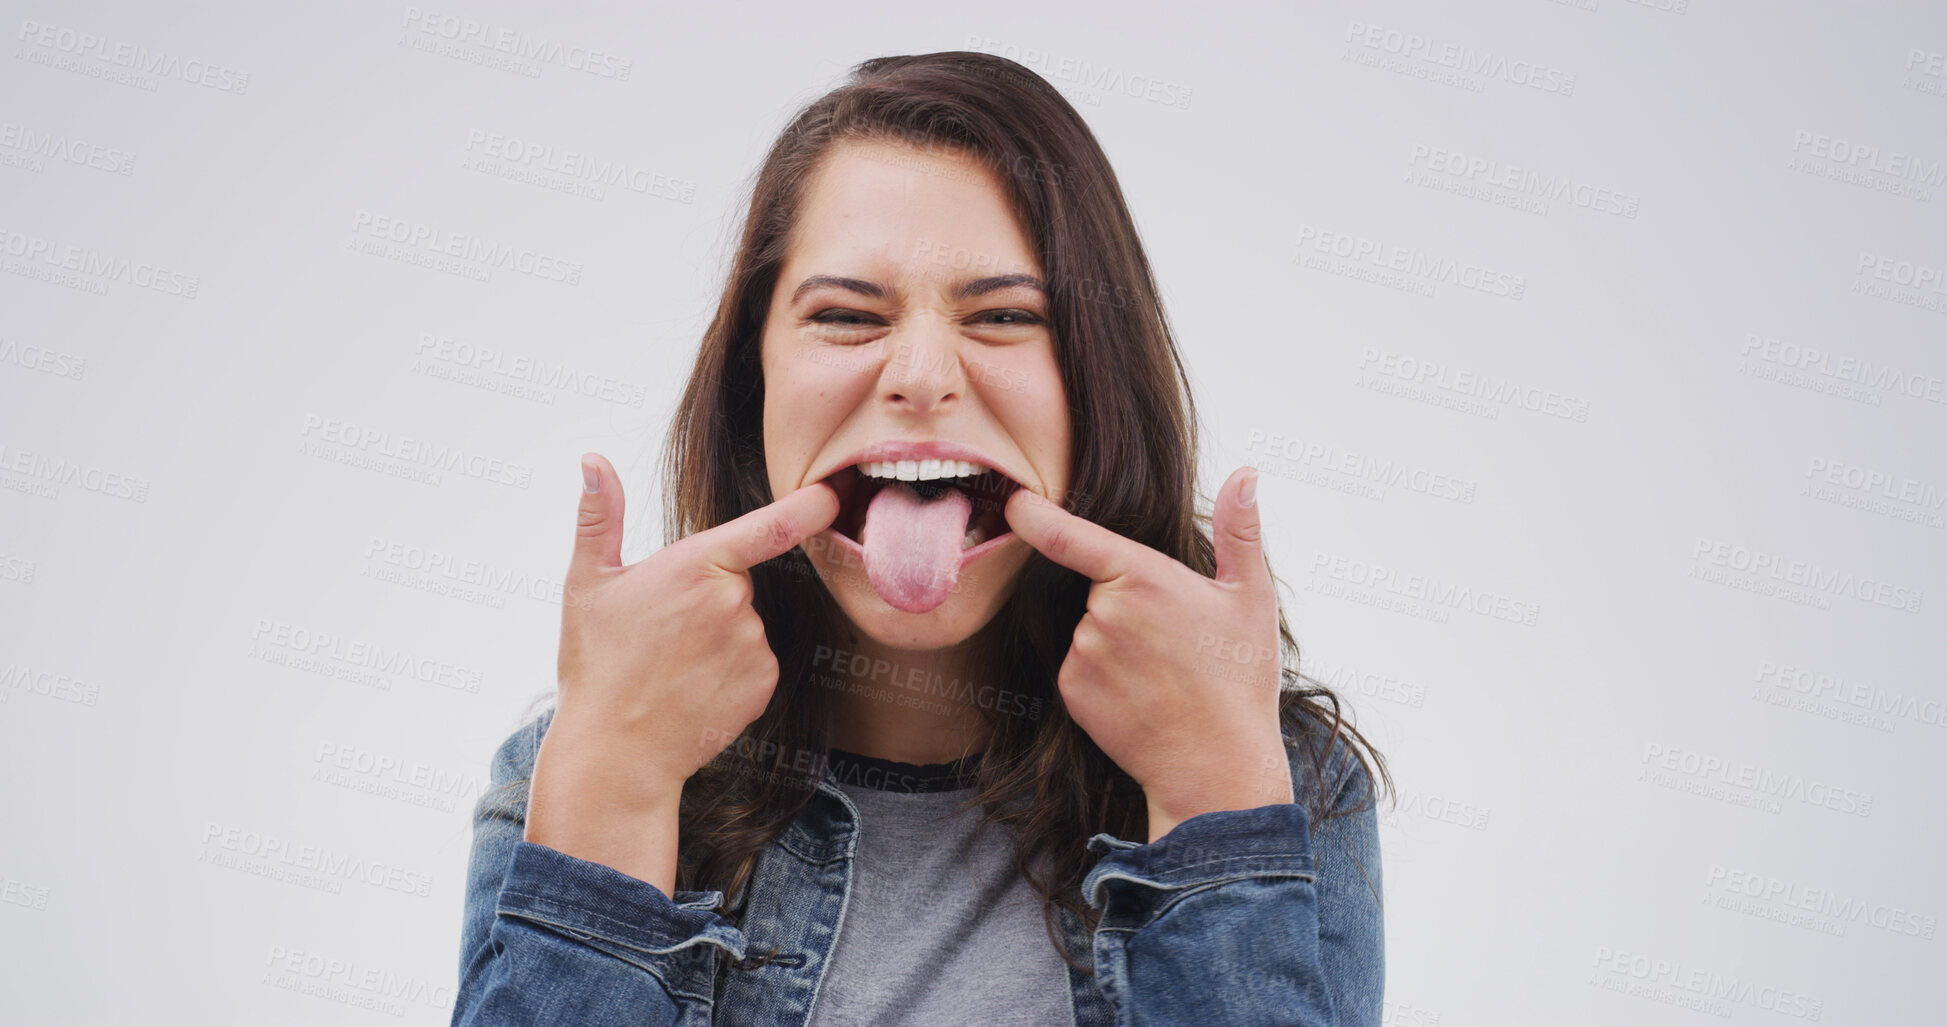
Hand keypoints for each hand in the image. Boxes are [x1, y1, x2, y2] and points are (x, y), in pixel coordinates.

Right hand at [527, 453, 838, 891]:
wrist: (615, 751)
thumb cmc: (597, 664)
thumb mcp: (587, 583)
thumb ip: (599, 516)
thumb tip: (593, 461)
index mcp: (698, 565)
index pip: (771, 526)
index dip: (809, 506)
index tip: (833, 495)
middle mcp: (736, 602)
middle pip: (738, 581)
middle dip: (708, 595)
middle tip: (661, 630)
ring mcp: (755, 645)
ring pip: (747, 623)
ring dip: (719, 636)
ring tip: (672, 665)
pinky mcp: (764, 683)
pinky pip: (756, 661)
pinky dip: (732, 670)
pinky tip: (694, 687)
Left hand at [1003, 468, 1293, 841]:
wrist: (1216, 766)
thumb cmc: (1239, 679)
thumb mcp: (1251, 598)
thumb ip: (1239, 530)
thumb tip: (1247, 473)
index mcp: (1142, 577)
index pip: (1071, 535)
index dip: (1036, 515)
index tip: (1014, 502)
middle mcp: (1102, 612)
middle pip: (1097, 590)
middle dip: (1127, 604)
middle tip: (1175, 642)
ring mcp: (1082, 653)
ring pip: (1088, 629)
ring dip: (1116, 642)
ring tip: (1163, 674)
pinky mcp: (1071, 690)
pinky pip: (1078, 666)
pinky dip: (1102, 676)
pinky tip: (1140, 696)